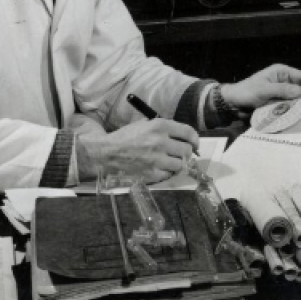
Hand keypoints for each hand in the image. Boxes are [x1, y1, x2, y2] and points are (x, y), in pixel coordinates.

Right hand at [76, 118, 198, 183]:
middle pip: (187, 150)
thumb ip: (163, 128)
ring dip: (177, 164)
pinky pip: (169, 175)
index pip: (188, 132)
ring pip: (181, 164)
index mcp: (159, 126)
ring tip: (169, 162)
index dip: (195, 139)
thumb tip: (181, 136)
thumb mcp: (143, 124)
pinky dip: (167, 173)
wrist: (105, 154)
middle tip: (179, 154)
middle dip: (186, 152)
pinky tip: (160, 169)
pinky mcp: (152, 174)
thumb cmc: (124, 138)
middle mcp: (161, 142)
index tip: (195, 144)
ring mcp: (157, 160)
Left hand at [220, 64, 300, 109]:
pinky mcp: (277, 100)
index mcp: (281, 72)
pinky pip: (288, 104)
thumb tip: (300, 91)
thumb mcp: (264, 90)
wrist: (233, 101)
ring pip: (295, 97)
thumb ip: (282, 90)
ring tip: (296, 112)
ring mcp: (280, 90)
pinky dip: (290, 109)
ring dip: (297, 104)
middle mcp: (283, 80)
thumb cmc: (246, 92)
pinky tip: (290, 114)